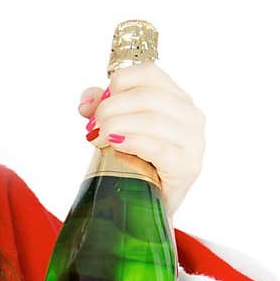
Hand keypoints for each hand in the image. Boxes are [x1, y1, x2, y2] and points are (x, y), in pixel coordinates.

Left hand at [77, 61, 205, 216]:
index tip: (97, 104)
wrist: (147, 207)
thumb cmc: (135, 163)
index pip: (149, 72)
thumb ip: (104, 108)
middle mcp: (190, 116)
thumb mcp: (118, 129)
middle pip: (147, 96)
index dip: (118, 82)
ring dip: (117, 125)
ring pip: (152, 120)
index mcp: (176, 99)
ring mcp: (193, 142)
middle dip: (111, 108)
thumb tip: (86, 102)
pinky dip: (133, 142)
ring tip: (98, 139)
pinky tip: (116, 145)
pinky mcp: (186, 167)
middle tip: (93, 126)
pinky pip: (158, 148)